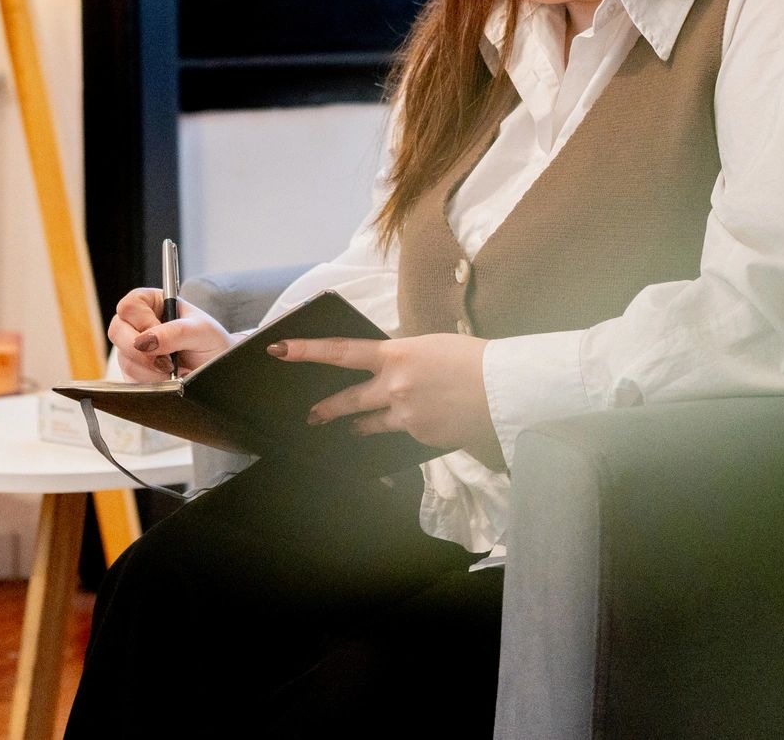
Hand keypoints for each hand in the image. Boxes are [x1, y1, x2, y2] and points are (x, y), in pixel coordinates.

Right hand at [108, 288, 232, 381]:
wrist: (218, 372)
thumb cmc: (212, 342)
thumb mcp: (201, 331)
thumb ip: (175, 332)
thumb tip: (144, 341)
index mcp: (152, 303)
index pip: (129, 305)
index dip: (141, 321)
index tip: (160, 334)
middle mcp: (138, 324)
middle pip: (117, 331)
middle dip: (142, 350)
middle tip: (167, 359)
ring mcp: (134, 349)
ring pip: (124, 358)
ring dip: (150, 368)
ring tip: (174, 368)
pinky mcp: (134, 372)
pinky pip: (130, 379)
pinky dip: (150, 382)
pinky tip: (167, 378)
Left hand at [274, 333, 504, 467]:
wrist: (504, 388)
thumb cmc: (473, 358)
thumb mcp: (429, 346)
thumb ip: (402, 358)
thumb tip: (389, 370)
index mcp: (395, 354)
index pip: (341, 351)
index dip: (307, 351)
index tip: (279, 349)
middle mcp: (393, 386)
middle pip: (348, 400)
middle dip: (327, 409)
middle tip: (312, 415)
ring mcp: (405, 415)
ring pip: (371, 423)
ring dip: (360, 425)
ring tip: (351, 429)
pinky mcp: (420, 436)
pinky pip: (404, 433)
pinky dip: (410, 427)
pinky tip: (429, 420)